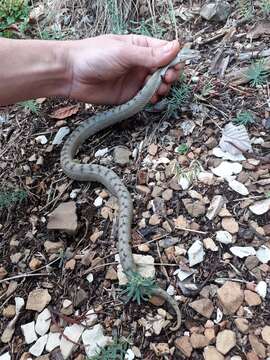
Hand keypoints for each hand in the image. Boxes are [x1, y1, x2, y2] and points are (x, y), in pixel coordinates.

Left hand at [64, 34, 180, 104]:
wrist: (70, 74)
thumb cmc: (93, 56)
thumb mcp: (124, 52)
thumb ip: (150, 54)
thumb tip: (176, 47)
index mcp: (140, 47)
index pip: (166, 52)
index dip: (173, 60)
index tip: (172, 68)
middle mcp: (140, 64)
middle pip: (165, 71)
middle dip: (169, 76)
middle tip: (164, 80)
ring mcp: (135, 81)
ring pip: (157, 86)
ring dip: (161, 89)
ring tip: (156, 90)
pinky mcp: (128, 96)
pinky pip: (145, 99)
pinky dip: (151, 100)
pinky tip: (149, 99)